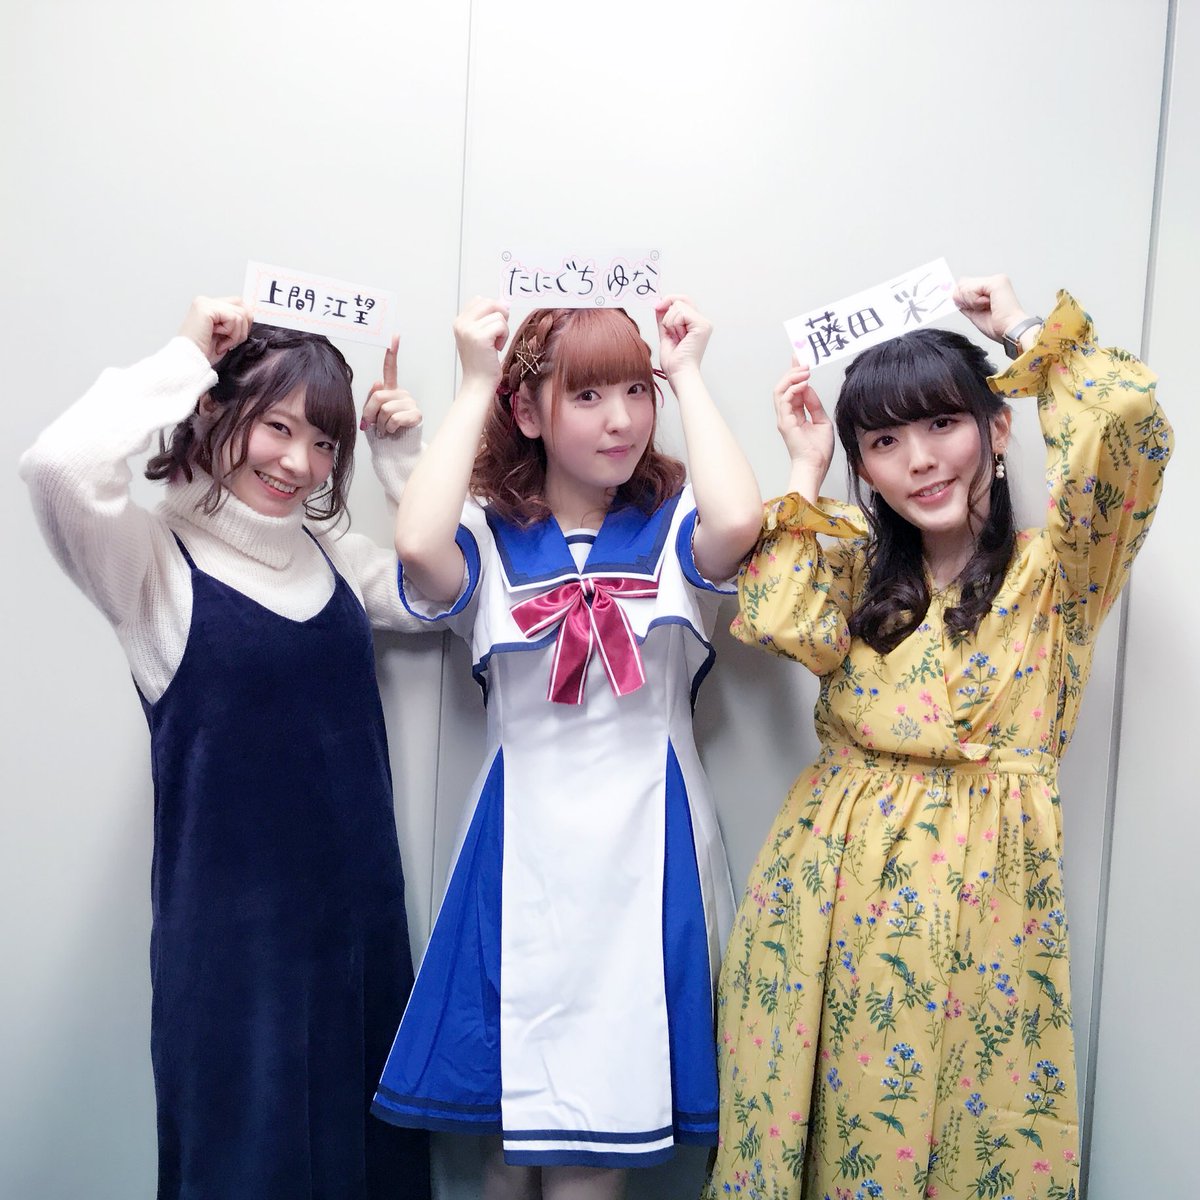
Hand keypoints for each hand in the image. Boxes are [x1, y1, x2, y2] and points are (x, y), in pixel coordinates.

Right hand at [178, 296, 251, 364]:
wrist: (191, 363)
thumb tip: (250, 317)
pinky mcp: (206, 308)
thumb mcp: (225, 335)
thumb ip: (234, 323)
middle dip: (243, 328)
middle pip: (242, 306)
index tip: (235, 339)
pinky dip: (231, 335)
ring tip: (222, 344)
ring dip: (236, 335)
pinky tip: (219, 342)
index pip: (238, 304)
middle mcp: (206, 302)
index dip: (244, 322)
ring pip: (240, 314)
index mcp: (210, 307)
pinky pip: (233, 318)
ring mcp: (205, 303)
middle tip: (229, 342)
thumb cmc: (204, 354)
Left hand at [361, 335, 421, 435]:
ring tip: (385, 430)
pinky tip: (394, 431)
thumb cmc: (382, 433)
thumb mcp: (371, 414)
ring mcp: (410, 403)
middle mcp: (402, 393)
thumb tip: (377, 383)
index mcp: (390, 390)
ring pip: (385, 410)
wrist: (395, 451)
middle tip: (373, 424)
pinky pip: (395, 419)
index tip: (394, 335)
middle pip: (378, 396)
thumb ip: (372, 398)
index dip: (392, 352)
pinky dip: (389, 429)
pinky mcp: (416, 414)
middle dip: (371, 413)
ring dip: (380, 424)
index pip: (391, 368)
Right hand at [453, 297, 508, 387]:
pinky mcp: (480, 337)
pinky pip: (501, 325)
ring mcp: (469, 330)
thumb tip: (503, 305)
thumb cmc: (481, 363)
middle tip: (499, 332)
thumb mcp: (477, 336)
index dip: (493, 309)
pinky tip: (497, 348)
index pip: (479, 300)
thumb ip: (484, 319)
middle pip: (490, 302)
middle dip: (501, 315)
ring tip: (495, 344)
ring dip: (503, 330)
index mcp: (459, 322)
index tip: (494, 326)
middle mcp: (461, 323)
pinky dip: (504, 336)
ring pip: (498, 315)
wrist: (478, 383)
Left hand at [655, 295, 711, 380]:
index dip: (668, 301)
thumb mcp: (666, 334)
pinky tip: (679, 337)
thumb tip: (659, 305)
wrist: (679, 373)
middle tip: (668, 329)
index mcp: (695, 324)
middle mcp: (702, 322)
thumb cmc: (674, 362)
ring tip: (676, 338)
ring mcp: (703, 323)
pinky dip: (674, 325)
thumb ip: (664, 319)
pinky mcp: (702, 325)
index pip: (682, 301)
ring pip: (678, 306)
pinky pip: (681, 313)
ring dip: (670, 323)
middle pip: (680, 300)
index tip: (657, 307)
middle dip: (668, 312)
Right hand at [774, 362, 832, 486]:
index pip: (791, 390)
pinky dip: (793, 389)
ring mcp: (783, 418)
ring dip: (792, 378)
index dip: (794, 374)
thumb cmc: (819, 451)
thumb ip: (814, 404)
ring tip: (804, 371)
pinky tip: (804, 385)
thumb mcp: (822, 421)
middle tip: (802, 362)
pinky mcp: (784, 422)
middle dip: (791, 371)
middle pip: (783, 387)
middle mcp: (786, 415)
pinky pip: (784, 399)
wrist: (816, 466)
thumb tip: (808, 388)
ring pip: (780, 390)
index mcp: (795, 415)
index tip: (800, 360)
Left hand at [953, 274, 1028, 342]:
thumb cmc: (998, 326)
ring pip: (965, 286)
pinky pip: (972, 289)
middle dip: (964, 300)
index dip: (960, 297)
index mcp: (990, 288)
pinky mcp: (996, 282)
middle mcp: (994, 281)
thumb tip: (954, 296)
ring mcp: (996, 280)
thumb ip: (964, 303)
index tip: (965, 306)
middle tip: (979, 309)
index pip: (965, 285)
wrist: (1009, 331)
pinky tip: (986, 305)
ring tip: (985, 308)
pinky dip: (974, 301)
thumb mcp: (974, 313)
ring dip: (970, 302)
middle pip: (962, 283)